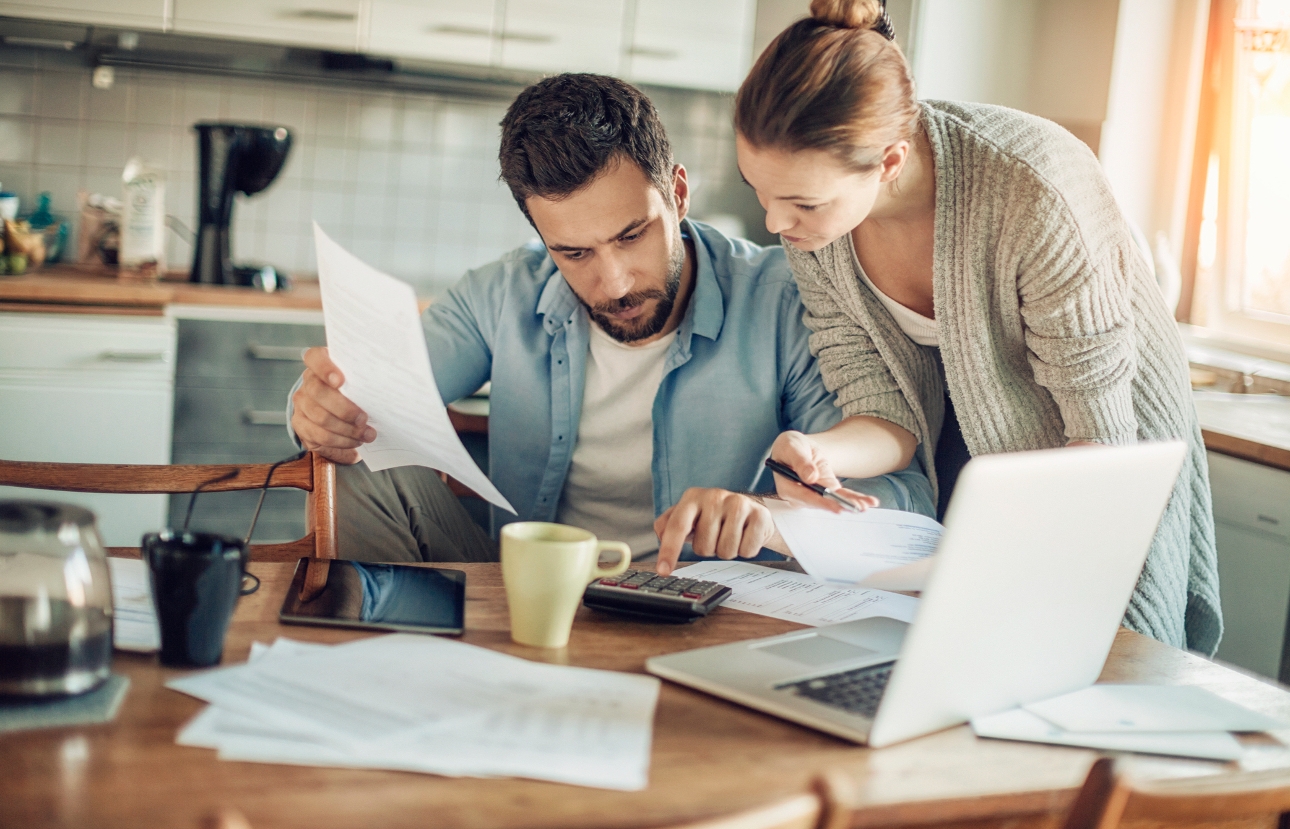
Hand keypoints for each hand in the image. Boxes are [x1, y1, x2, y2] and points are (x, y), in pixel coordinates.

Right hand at [290, 347, 375, 464]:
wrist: (341, 413)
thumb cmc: (357, 392)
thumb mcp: (360, 381)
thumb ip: (364, 380)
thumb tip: (387, 385)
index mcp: (321, 364)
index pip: (314, 358)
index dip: (325, 368)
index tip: (341, 381)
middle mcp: (308, 382)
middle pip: (318, 392)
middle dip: (344, 409)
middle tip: (364, 419)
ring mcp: (302, 404)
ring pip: (321, 417)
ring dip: (347, 429)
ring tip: (367, 434)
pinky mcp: (301, 425)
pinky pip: (320, 436)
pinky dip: (341, 441)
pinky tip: (355, 441)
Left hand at [654, 488, 780, 576]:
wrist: (751, 509)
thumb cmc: (715, 516)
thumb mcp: (689, 516)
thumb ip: (668, 525)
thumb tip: (661, 536)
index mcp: (693, 497)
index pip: (677, 526)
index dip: (669, 550)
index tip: (663, 571)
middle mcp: (714, 496)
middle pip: (703, 547)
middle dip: (709, 549)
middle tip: (715, 536)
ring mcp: (738, 504)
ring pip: (725, 551)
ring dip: (727, 551)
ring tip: (730, 536)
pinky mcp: (759, 515)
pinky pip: (746, 551)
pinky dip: (745, 550)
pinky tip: (745, 536)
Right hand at [769, 431, 878, 512]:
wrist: (797, 448)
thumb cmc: (790, 446)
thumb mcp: (791, 447)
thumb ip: (800, 461)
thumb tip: (810, 478)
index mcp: (787, 487)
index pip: (804, 497)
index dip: (821, 502)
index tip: (836, 506)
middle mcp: (800, 496)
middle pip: (821, 502)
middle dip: (840, 505)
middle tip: (857, 507)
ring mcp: (813, 495)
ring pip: (833, 501)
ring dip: (850, 503)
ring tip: (866, 505)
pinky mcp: (825, 491)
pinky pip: (840, 495)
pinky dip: (854, 498)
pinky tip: (868, 502)